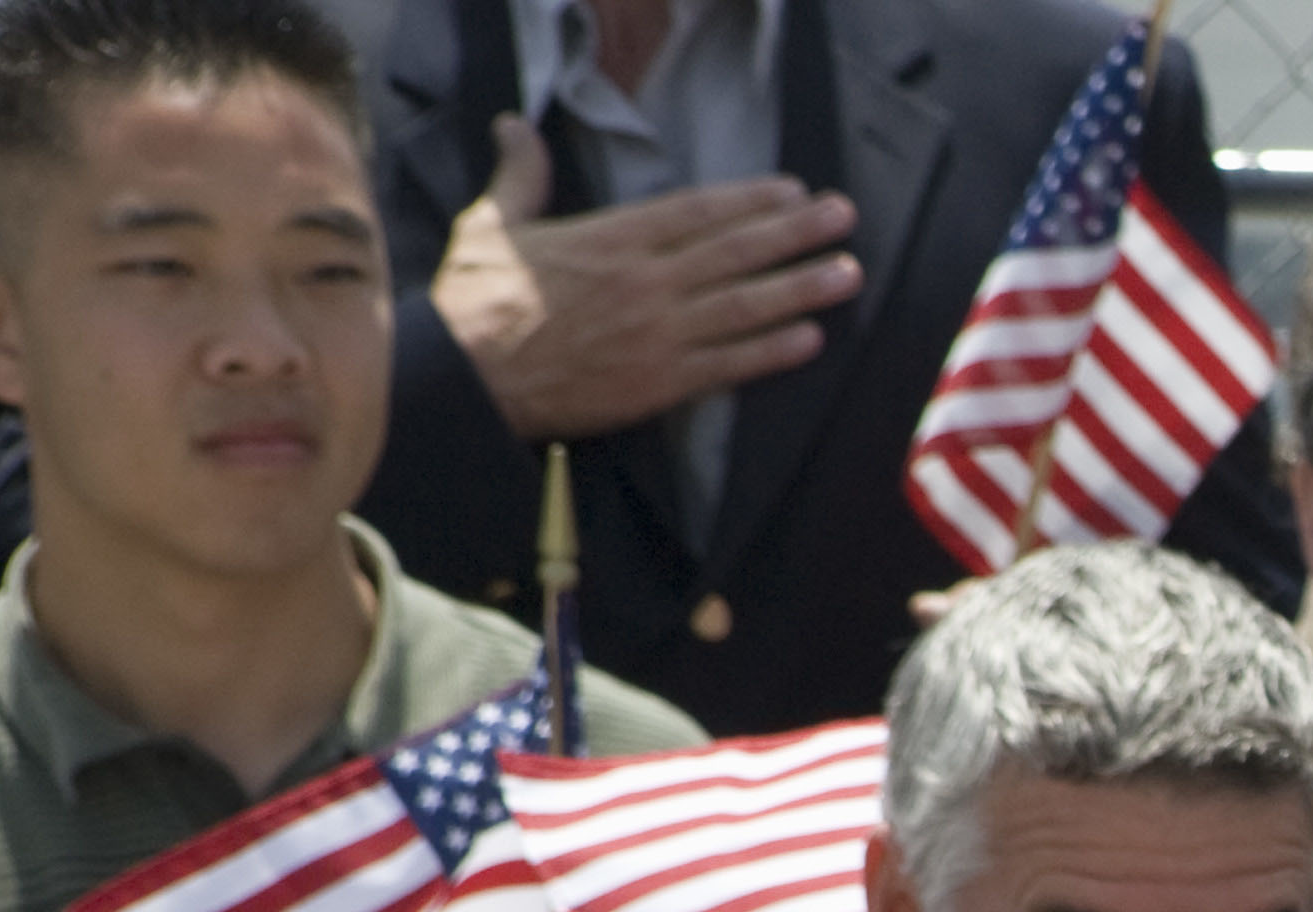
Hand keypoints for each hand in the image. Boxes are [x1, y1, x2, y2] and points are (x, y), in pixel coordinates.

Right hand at [431, 121, 858, 443]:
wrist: (465, 377)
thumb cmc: (474, 300)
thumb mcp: (491, 224)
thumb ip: (520, 176)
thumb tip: (513, 125)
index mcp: (609, 240)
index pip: (696, 212)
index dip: (749, 200)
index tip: (792, 191)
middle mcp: (643, 283)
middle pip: (734, 251)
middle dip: (794, 233)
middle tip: (844, 218)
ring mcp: (656, 335)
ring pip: (743, 306)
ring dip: (801, 289)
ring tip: (847, 274)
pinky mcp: (657, 385)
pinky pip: (727, 366)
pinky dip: (770, 352)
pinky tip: (810, 338)